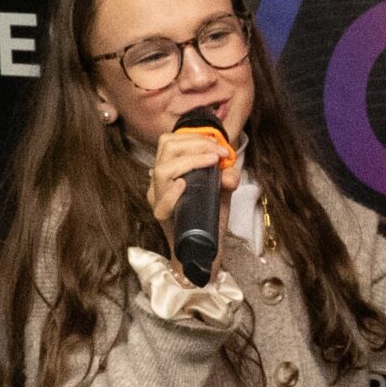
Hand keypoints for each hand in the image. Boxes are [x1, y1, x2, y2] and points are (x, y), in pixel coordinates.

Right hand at [147, 126, 241, 254]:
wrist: (205, 249)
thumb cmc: (210, 215)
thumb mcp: (222, 189)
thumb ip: (227, 175)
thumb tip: (228, 169)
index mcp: (169, 170)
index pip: (170, 142)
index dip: (194, 137)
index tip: (219, 146)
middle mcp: (159, 182)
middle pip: (165, 149)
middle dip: (195, 145)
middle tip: (218, 153)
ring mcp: (158, 199)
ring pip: (163, 170)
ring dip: (190, 161)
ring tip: (211, 162)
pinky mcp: (162, 217)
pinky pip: (162, 202)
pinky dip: (173, 192)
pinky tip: (184, 185)